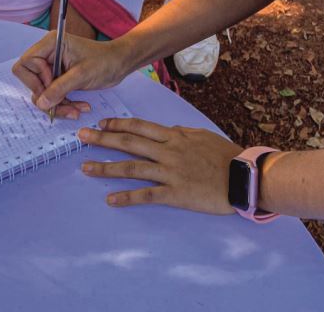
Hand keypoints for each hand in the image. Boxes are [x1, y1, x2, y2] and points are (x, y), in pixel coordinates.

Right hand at [12, 30, 131, 118]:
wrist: (119, 64)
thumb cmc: (104, 61)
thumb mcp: (82, 75)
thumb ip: (60, 88)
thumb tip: (41, 103)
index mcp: (50, 44)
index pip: (26, 63)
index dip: (36, 78)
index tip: (54, 84)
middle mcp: (48, 54)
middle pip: (29, 80)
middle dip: (45, 96)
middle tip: (62, 103)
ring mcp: (52, 67)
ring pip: (40, 92)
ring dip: (57, 105)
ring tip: (76, 111)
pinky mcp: (58, 79)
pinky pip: (51, 97)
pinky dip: (63, 105)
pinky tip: (79, 108)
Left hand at [79, 117, 242, 212]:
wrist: (243, 176)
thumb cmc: (224, 155)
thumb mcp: (200, 135)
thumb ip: (179, 134)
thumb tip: (163, 132)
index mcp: (174, 136)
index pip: (140, 127)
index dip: (118, 124)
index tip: (101, 123)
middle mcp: (168, 151)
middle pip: (130, 143)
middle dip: (103, 139)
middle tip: (81, 137)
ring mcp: (170, 172)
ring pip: (132, 168)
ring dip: (107, 168)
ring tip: (86, 168)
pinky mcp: (176, 194)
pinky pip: (147, 195)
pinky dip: (127, 197)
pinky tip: (111, 199)